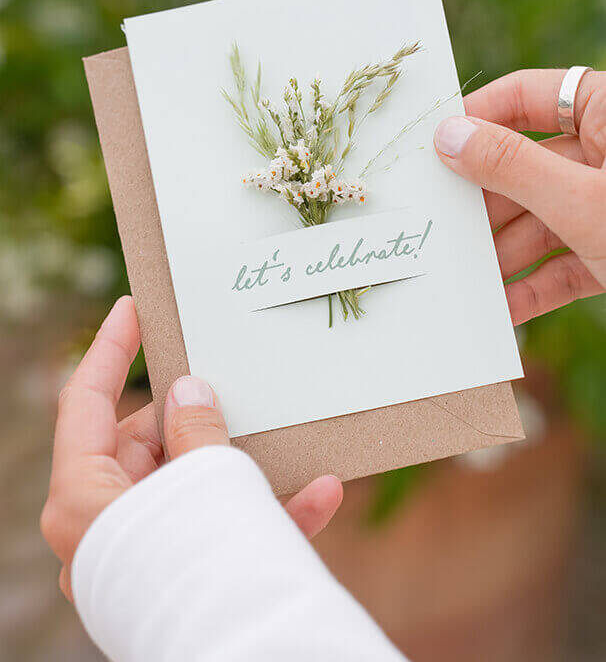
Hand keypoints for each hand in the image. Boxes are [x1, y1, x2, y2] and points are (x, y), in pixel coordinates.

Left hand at [41, 296, 342, 600]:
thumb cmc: (204, 568)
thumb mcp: (200, 481)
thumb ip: (195, 430)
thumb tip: (187, 388)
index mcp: (85, 499)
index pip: (85, 404)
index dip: (110, 350)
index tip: (132, 306)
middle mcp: (110, 524)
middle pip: (147, 444)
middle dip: (197, 415)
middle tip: (230, 378)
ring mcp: (151, 551)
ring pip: (193, 485)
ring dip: (244, 463)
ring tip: (279, 430)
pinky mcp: (190, 574)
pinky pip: (228, 533)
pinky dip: (269, 512)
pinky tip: (324, 492)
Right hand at [434, 69, 605, 323]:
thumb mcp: (583, 198)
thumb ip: (511, 166)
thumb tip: (447, 136)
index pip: (524, 97)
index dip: (474, 119)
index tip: (428, 150)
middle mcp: (605, 153)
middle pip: (522, 168)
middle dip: (481, 205)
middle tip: (435, 227)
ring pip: (539, 220)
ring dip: (502, 255)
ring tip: (460, 281)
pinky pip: (564, 264)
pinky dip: (535, 288)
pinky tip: (502, 311)